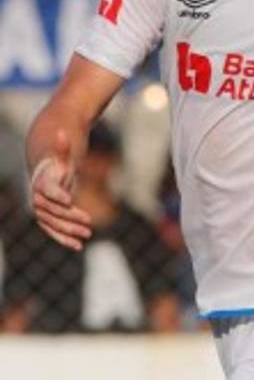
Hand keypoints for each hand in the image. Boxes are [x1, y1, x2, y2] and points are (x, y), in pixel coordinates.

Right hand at [30, 130, 90, 250]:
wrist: (46, 176)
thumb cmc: (56, 165)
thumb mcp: (62, 157)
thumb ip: (63, 148)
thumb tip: (63, 133)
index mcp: (41, 183)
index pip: (48, 191)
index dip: (57, 195)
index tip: (70, 200)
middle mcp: (38, 199)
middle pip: (52, 211)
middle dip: (69, 217)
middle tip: (89, 223)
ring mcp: (42, 211)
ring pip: (53, 224)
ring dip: (69, 231)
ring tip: (88, 235)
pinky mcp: (48, 220)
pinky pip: (54, 232)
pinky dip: (64, 239)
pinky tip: (78, 246)